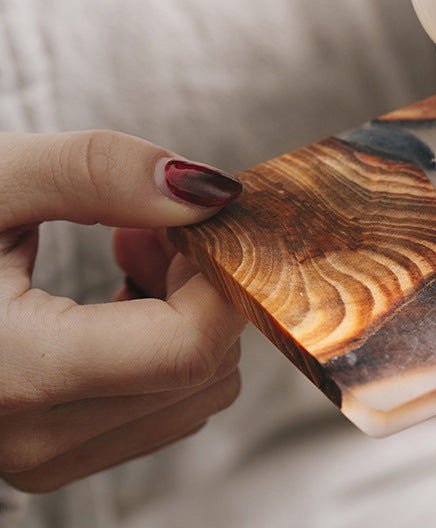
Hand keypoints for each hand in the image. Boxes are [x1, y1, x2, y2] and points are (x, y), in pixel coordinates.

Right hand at [0, 130, 246, 492]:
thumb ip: (96, 172)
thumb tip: (208, 194)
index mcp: (14, 373)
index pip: (189, 346)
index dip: (220, 273)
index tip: (204, 218)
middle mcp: (34, 439)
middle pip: (202, 368)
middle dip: (201, 283)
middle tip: (151, 223)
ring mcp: (45, 458)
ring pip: (195, 390)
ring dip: (186, 310)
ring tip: (127, 246)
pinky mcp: (55, 452)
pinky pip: (163, 404)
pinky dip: (165, 342)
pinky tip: (119, 290)